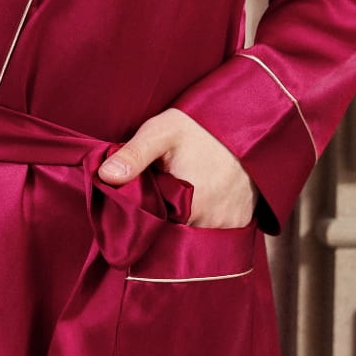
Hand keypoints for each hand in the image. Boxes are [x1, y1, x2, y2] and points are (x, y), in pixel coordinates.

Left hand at [97, 108, 257, 227]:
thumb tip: (105, 176)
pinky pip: (214, 232)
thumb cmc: (201, 126)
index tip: (138, 201)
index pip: (152, 228)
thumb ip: (134, 155)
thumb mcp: (162, 131)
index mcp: (187, 204)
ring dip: (182, 221)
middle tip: (160, 192)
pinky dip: (204, 221)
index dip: (142, 216)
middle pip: (172, 232)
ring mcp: (228, 225)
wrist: (250, 122)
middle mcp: (210, 222)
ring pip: (192, 234)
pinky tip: (200, 198)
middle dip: (161, 220)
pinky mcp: (241, 223)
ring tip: (179, 193)